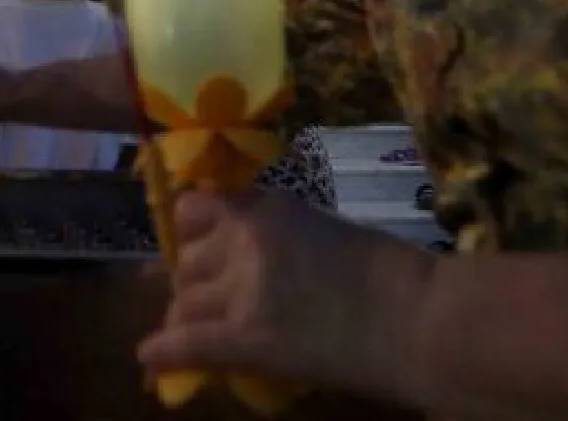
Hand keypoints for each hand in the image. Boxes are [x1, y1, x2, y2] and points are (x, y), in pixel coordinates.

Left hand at [136, 190, 436, 403]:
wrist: (418, 316)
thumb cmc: (387, 274)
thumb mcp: (319, 232)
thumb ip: (274, 238)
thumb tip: (236, 258)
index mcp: (264, 209)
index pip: (194, 209)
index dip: (189, 234)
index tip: (193, 251)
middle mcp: (243, 242)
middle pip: (186, 263)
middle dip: (189, 284)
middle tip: (201, 303)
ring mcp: (242, 290)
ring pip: (184, 304)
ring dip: (185, 319)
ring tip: (190, 333)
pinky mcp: (247, 338)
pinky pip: (189, 343)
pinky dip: (166, 352)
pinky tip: (150, 359)